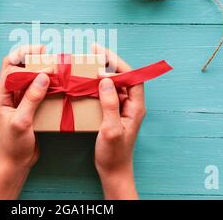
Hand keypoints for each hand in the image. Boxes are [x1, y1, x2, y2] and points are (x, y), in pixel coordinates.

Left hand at [0, 45, 48, 199]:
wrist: (14, 162)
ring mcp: (15, 98)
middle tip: (45, 51)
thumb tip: (43, 76)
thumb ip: (31, 98)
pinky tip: (54, 81)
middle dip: (28, 56)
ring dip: (37, 68)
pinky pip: (33, 87)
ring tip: (51, 62)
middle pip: (14, 66)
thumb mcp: (22, 121)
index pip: (11, 70)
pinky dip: (42, 81)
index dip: (29, 65)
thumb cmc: (13, 145)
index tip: (48, 67)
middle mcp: (6, 93)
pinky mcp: (25, 105)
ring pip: (24, 75)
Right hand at [92, 44, 145, 199]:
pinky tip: (86, 83)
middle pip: (123, 76)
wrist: (113, 170)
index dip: (119, 64)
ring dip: (102, 72)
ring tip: (89, 62)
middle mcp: (131, 104)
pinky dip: (97, 85)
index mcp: (136, 106)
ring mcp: (122, 108)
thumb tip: (105, 80)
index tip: (103, 55)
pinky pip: (106, 93)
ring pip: (114, 83)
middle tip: (94, 51)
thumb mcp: (111, 129)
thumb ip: (110, 105)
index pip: (132, 77)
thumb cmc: (114, 153)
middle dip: (109, 62)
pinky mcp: (112, 112)